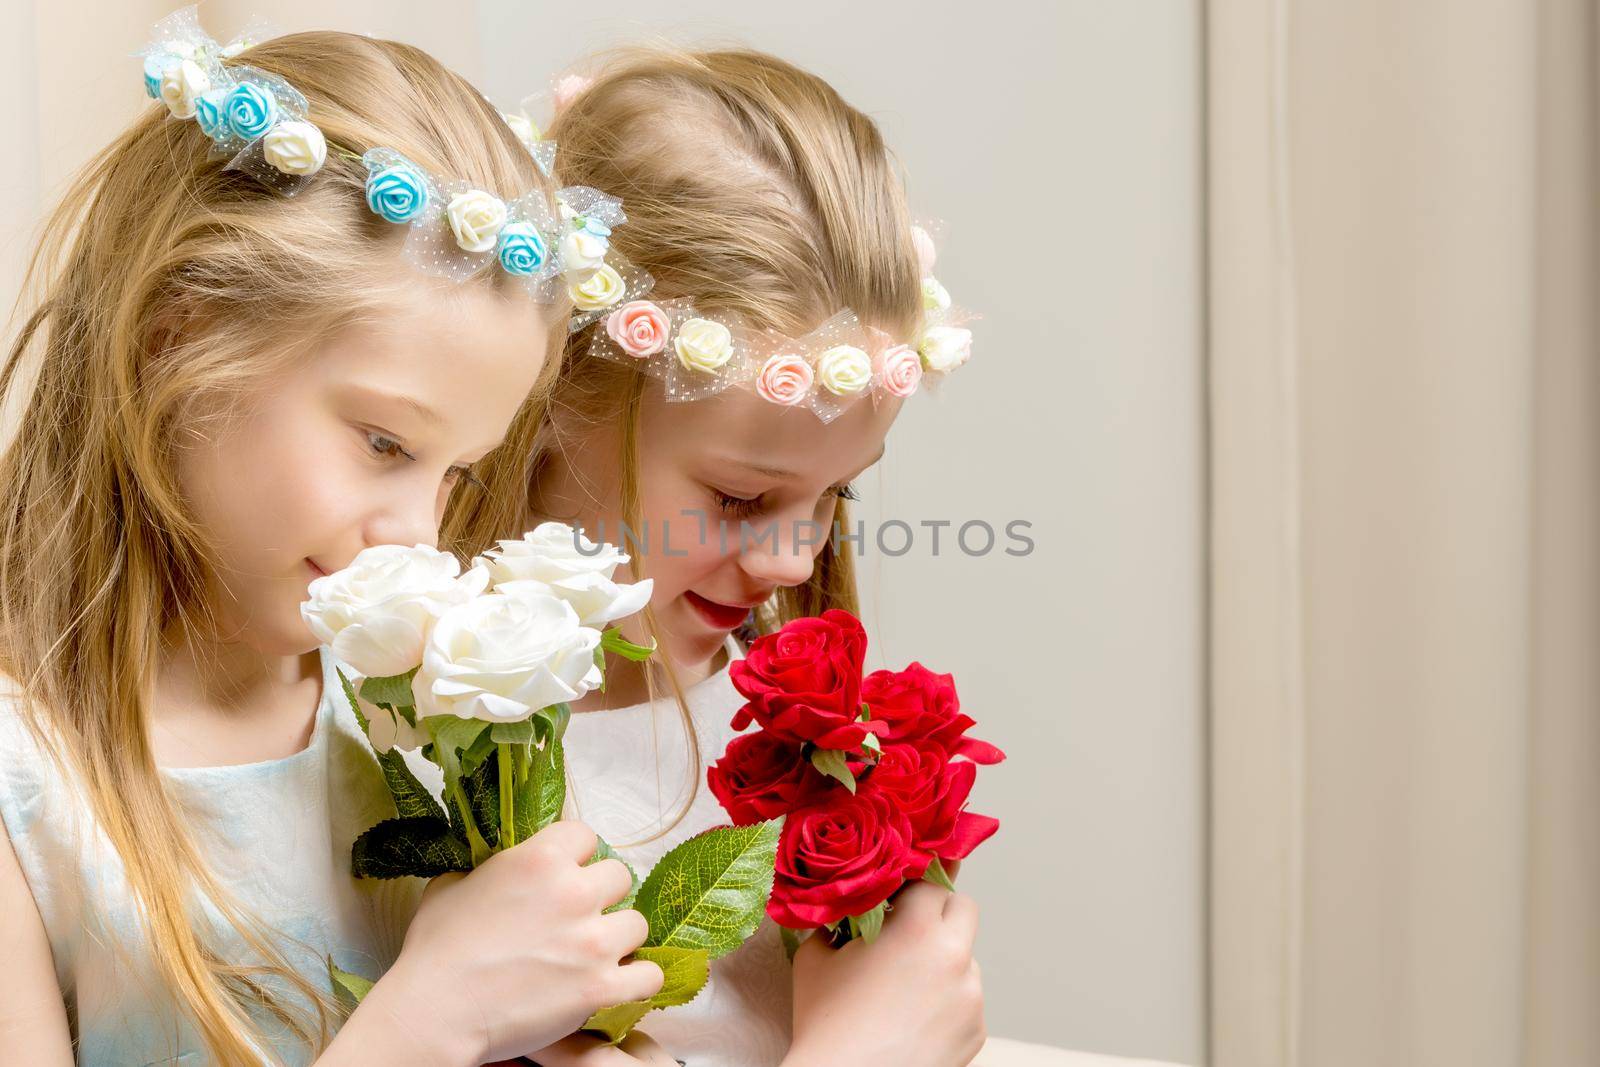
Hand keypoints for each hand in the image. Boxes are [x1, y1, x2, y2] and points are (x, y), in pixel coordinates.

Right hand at [361, 820, 663, 1064]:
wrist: (436, 1012)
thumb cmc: (435, 951)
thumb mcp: (451, 886)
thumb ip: (487, 868)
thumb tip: (496, 866)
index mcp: (540, 858)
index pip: (585, 836)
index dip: (576, 857)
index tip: (566, 876)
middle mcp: (574, 891)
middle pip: (619, 877)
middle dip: (601, 897)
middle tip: (579, 920)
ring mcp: (592, 940)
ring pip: (637, 923)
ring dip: (619, 938)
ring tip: (595, 955)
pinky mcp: (601, 986)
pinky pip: (648, 974)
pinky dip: (637, 981)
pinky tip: (618, 984)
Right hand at [785, 882, 985, 1066]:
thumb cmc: (826, 1024)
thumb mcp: (816, 956)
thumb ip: (836, 921)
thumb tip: (844, 910)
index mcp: (917, 928)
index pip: (933, 881)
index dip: (912, 887)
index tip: (899, 897)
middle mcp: (954, 956)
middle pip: (963, 909)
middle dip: (939, 914)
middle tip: (909, 931)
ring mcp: (971, 996)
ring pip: (966, 958)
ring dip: (943, 961)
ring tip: (905, 990)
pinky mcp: (976, 1030)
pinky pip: (966, 1000)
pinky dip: (947, 1002)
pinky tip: (914, 1020)